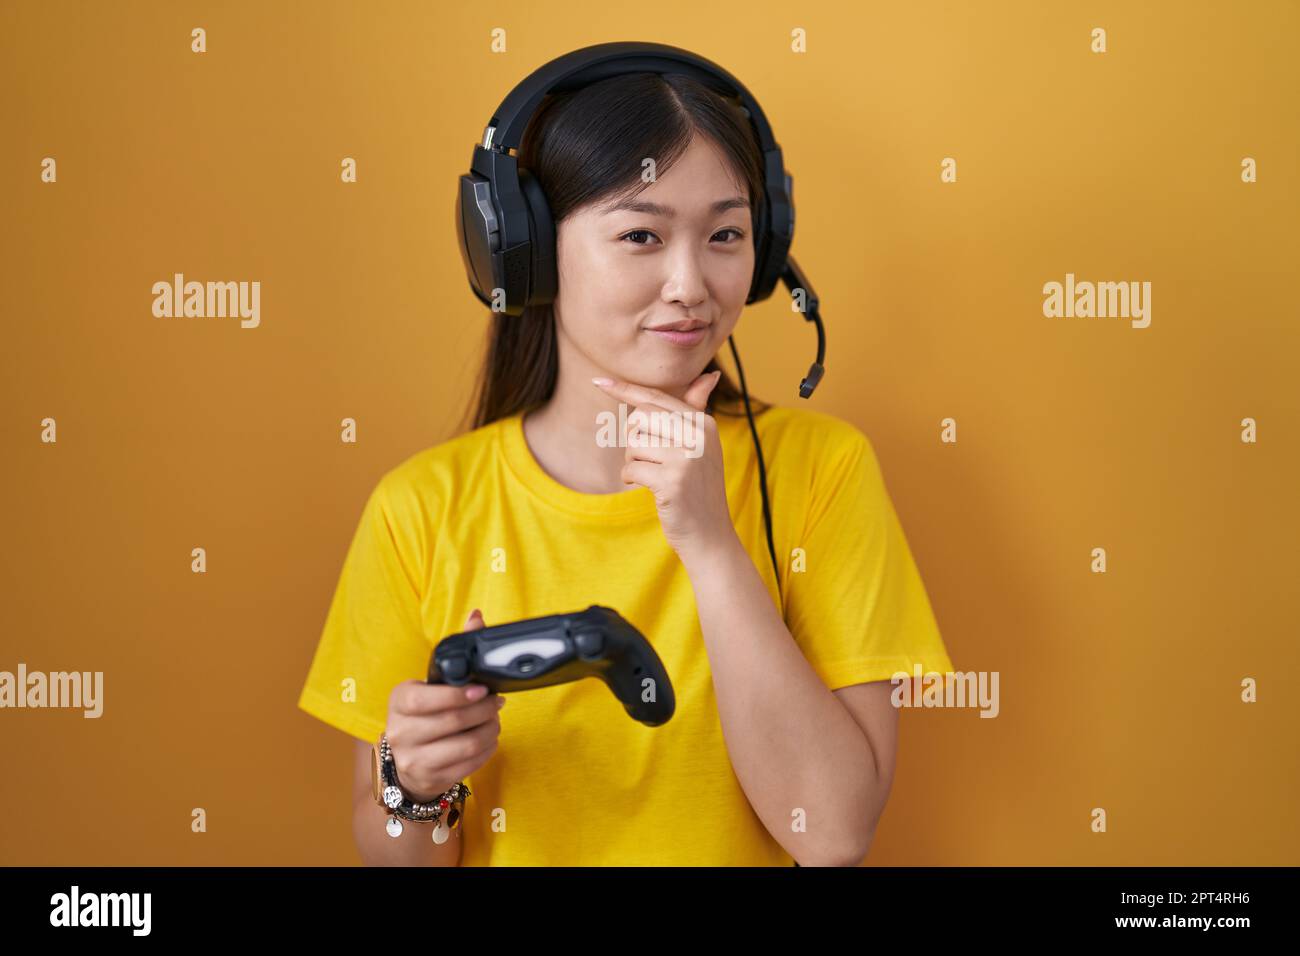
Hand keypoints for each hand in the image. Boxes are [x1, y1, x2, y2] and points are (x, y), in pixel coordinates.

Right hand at [383, 609, 503, 802]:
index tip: (482, 689)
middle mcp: (400, 731)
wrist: (405, 760)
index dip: (457, 696)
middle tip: (497, 702)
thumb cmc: (424, 713)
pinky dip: (487, 749)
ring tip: (495, 720)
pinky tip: (489, 738)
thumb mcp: (431, 682)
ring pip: (465, 745)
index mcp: (399, 700)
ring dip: (490, 730)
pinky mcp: (430, 778)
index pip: (424, 700)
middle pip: (452, 722)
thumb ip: (456, 651)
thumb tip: (476, 616)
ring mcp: (412, 758)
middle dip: (484, 710)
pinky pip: (469, 765)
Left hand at [592, 370, 739, 560]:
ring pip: (634, 444)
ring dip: (635, 462)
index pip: (656, 398)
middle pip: (640, 418)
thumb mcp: (702, 447)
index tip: (597, 380)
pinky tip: (652, 490)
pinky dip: (633, 480)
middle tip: (651, 461)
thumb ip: (696, 411)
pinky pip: (631, 469)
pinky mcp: (672, 480)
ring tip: (656, 477)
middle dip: (635, 440)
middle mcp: (698, 435)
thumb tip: (710, 374)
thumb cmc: (698, 488)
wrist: (710, 534)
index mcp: (704, 423)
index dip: (625, 390)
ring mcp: (687, 457)